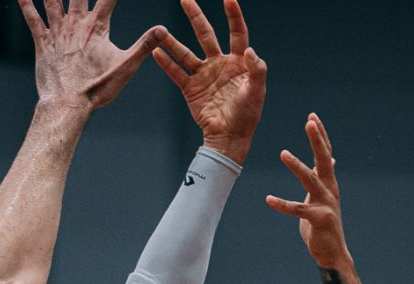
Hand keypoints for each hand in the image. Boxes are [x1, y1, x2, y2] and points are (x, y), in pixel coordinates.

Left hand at [17, 0, 161, 116]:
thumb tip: (163, 30)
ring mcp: (58, 31)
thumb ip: (143, 45)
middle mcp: (76, 23)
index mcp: (97, 27)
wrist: (68, 104)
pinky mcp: (42, 42)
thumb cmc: (97, 88)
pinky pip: (32, 17)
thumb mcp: (125, 67)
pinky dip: (25, 3)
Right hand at [153, 0, 265, 163]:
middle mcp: (219, 64)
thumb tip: (251, 51)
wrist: (229, 138)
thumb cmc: (247, 116)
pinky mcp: (191, 89)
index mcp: (238, 62)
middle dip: (195, 16)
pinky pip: (177, 73)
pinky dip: (167, 64)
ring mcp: (204, 75)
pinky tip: (156, 52)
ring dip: (173, 41)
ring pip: (186, 52)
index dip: (233, 15)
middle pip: (206, 34)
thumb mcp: (257, 92)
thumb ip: (257, 70)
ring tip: (161, 30)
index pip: (237, 33)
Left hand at [267, 114, 348, 267]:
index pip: (325, 154)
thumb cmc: (324, 225)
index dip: (320, 135)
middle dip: (317, 140)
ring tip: (283, 152)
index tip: (312, 117)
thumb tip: (331, 160)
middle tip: (310, 122)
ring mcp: (325, 204)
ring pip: (310, 180)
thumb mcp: (325, 196)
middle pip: (323, 160)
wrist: (332, 253)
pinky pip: (297, 210)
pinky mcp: (318, 219)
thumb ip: (324, 178)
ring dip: (297, 166)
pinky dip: (282, 204)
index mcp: (329, 183)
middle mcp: (330, 189)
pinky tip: (268, 199)